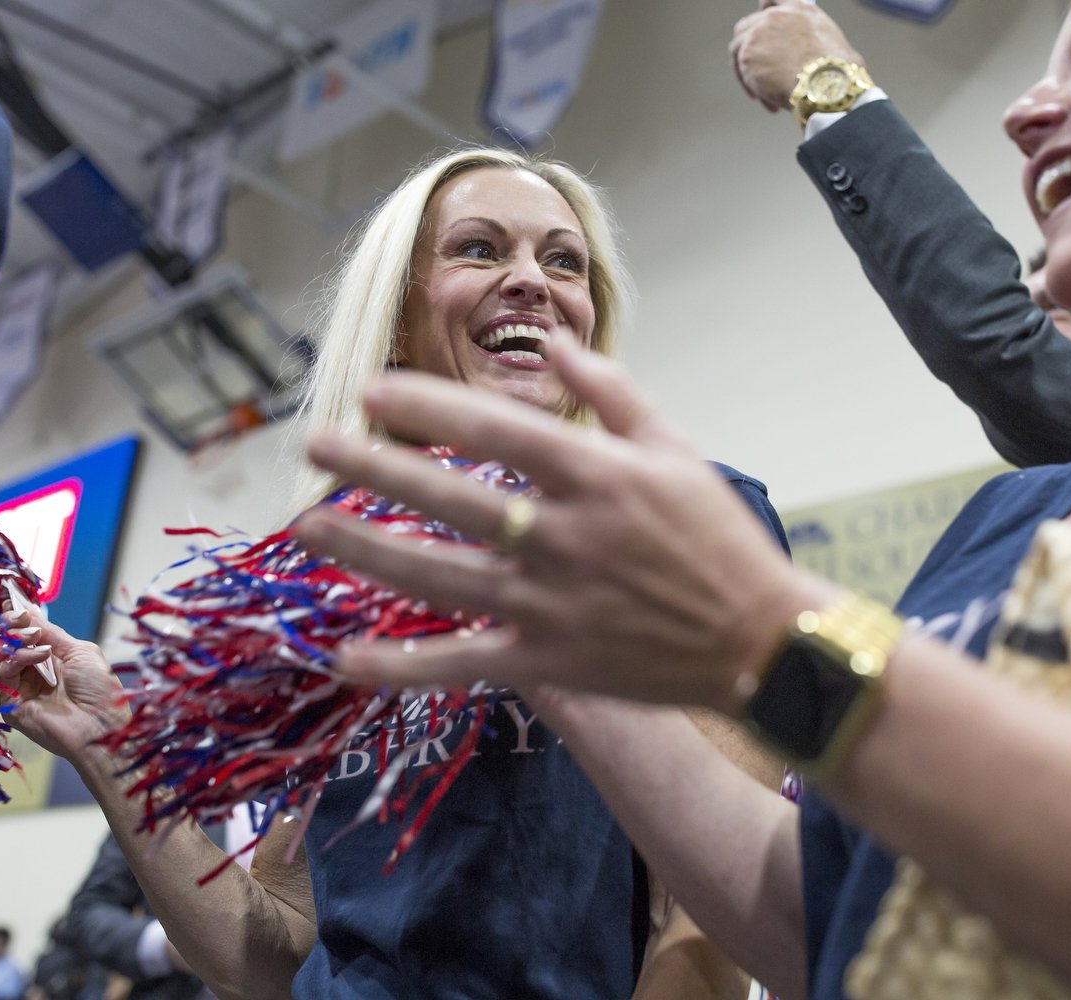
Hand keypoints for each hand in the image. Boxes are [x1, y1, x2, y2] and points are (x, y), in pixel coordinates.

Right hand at [0, 607, 128, 761]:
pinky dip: (20, 658)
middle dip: (13, 626)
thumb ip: (52, 633)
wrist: (101, 725)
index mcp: (52, 660)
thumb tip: (29, 612)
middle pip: (10, 644)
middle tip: (19, 616)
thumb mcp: (80, 652)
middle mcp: (33, 673)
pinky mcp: (11, 703)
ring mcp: (21, 688)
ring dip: (17, 640)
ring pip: (3, 655)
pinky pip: (5, 673)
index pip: (27, 636)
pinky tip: (41, 654)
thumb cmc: (100, 690)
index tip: (15, 604)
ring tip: (36, 636)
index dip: (20, 620)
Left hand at [296, 336, 833, 715]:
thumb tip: (551, 347)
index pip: (494, 430)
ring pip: (439, 577)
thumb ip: (611, 393)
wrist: (762, 642)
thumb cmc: (718, 540)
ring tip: (308, 528)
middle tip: (316, 446)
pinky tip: (345, 657)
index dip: (426, 407)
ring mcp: (550, 605)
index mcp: (595, 476)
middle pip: (448, 498)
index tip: (371, 392)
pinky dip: (402, 666)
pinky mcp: (549, 663)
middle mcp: (562, 537)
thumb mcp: (676, 450)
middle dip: (373, 469)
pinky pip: (461, 665)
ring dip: (367, 552)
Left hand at [730, 0, 864, 112]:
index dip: (762, 13)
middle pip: (747, 26)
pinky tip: (771, 104)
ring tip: (767, 97)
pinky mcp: (747, 55)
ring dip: (750, 74)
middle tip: (760, 74)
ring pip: (739, 50)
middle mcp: (775, 16)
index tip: (758, 28)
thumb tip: (816, 58)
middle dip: (750, 50)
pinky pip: (742, 74)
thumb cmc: (838, 73)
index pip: (771, 1)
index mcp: (799, 9)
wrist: (827, 87)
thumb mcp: (832, 42)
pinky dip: (753, 89)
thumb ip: (814, 40)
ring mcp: (757, 34)